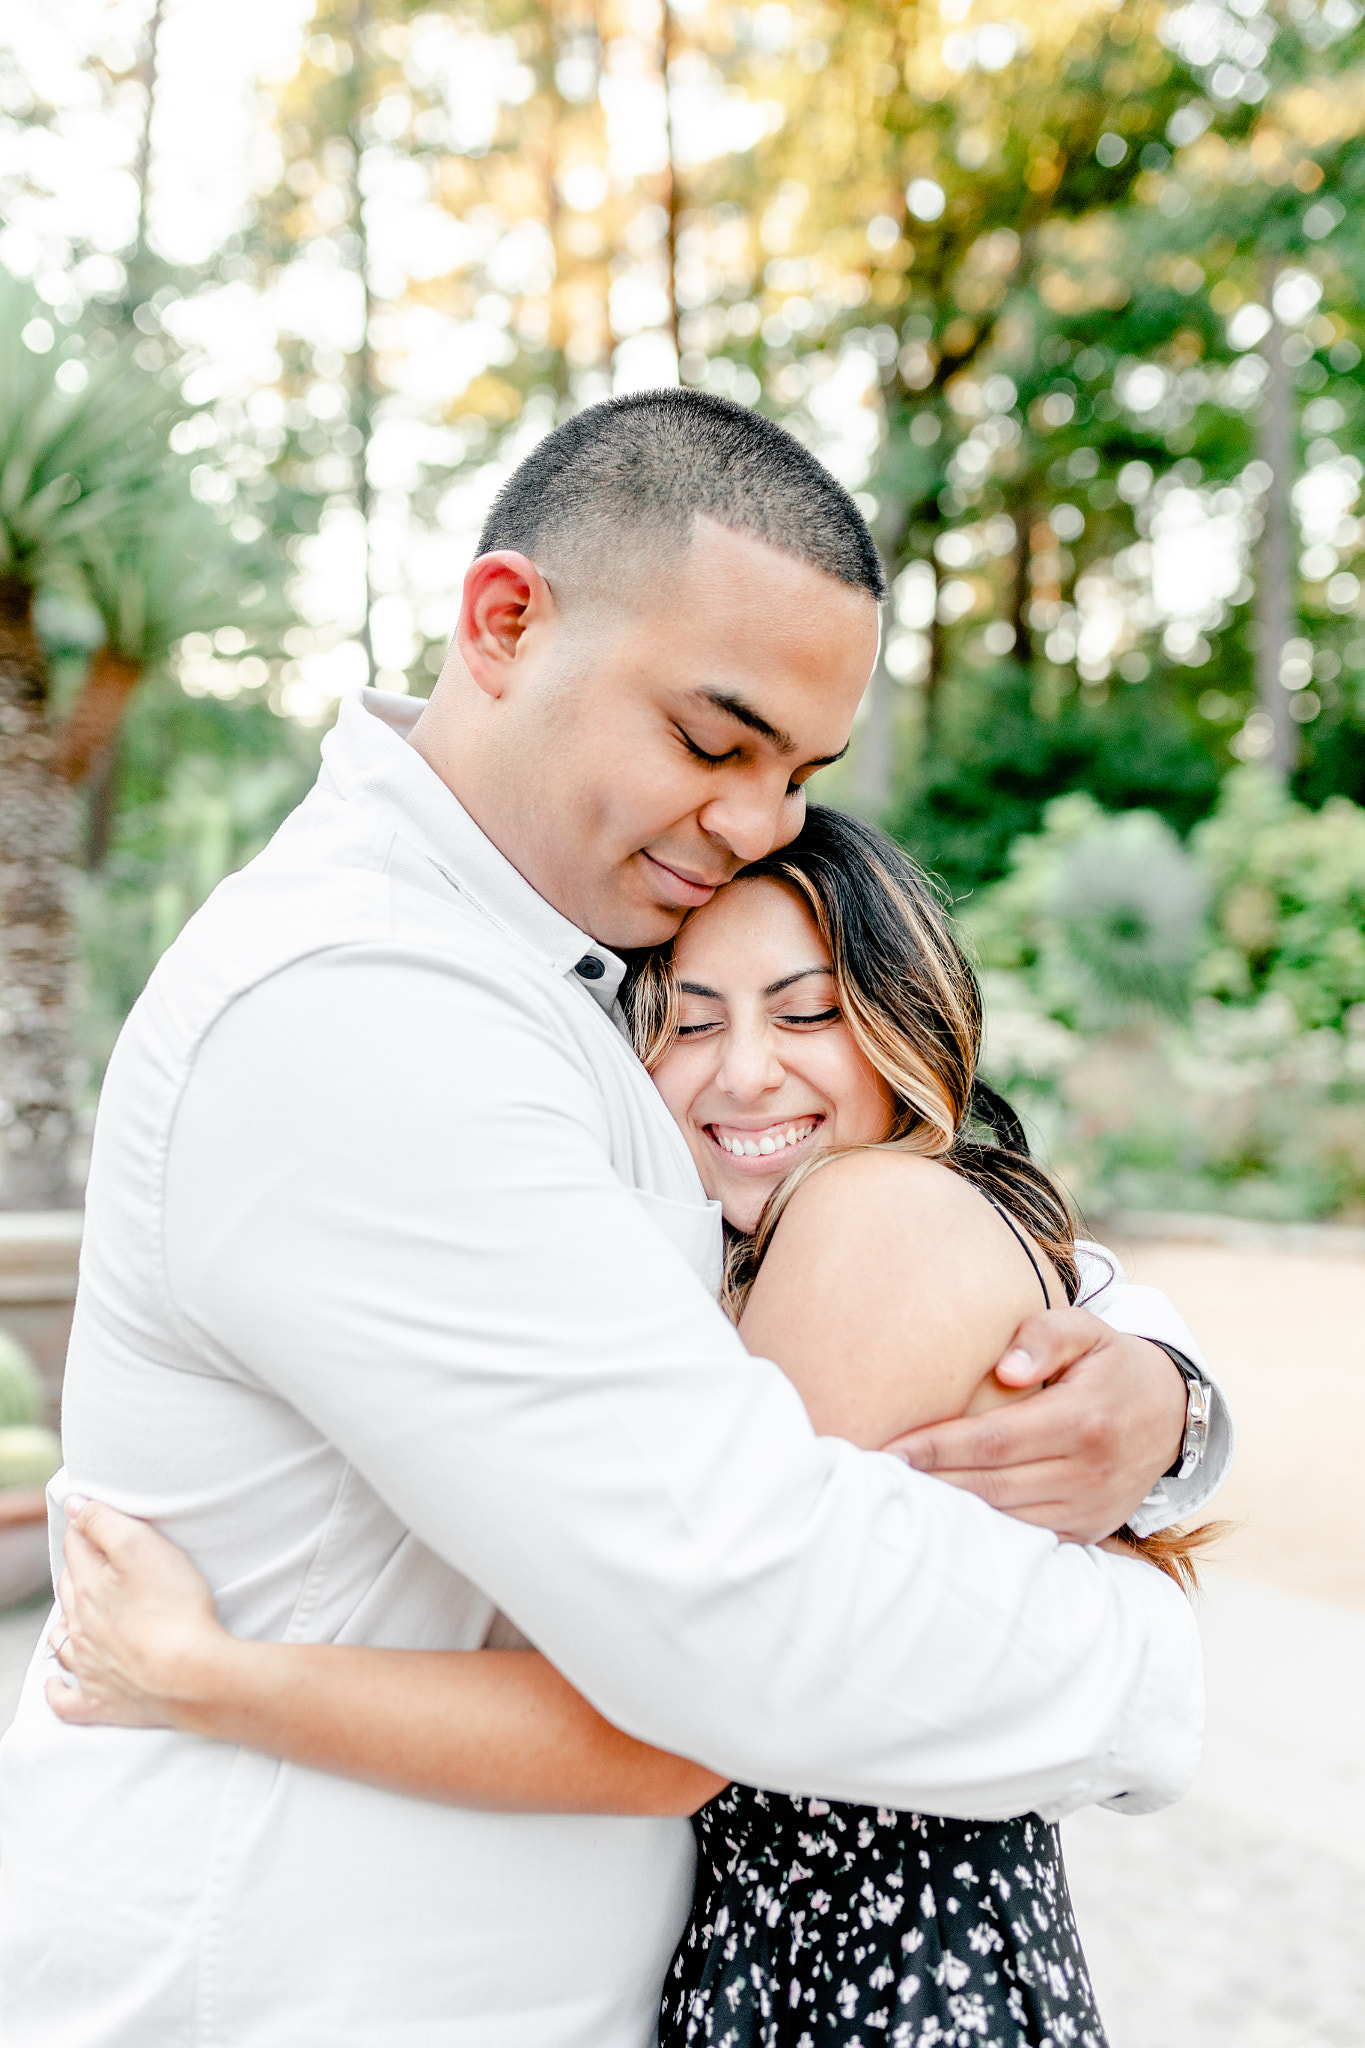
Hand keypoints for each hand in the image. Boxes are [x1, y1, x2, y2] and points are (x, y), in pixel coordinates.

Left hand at [45, 1499, 226, 1729]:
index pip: (76, 1548)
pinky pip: (65, 1700)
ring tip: (81, 1614)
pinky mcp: (102, 1702)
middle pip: (70, 1590)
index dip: (87, 1528)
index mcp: (88, 1588)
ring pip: (63, 1639)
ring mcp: (88, 1667)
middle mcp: (80, 1628)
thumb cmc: (174, 1606)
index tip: (98, 1518)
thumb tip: (74, 1507)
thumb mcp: (142, 1547)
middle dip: (80, 1571)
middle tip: (100, 1561)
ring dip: (67, 1624)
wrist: (191, 1675)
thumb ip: (104, 1523)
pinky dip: (57, 1689)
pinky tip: (57, 1682)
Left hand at [882, 1310, 1185, 1544]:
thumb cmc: (1110, 1364)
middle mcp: (1088, 1472)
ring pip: (1004, 1520)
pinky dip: (981, 1533)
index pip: (994, 1440)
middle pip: (991, 1486)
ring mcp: (1089, 1509)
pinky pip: (1025, 1538)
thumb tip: (1007, 1369)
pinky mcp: (1086, 1531)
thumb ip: (1044, 1336)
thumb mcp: (1087, 1331)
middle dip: (930, 1484)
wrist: (1171, 1415)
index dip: (938, 1448)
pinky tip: (940, 1520)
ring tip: (895, 1501)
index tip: (889, 1449)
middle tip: (873, 1478)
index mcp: (1083, 1419)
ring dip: (948, 1513)